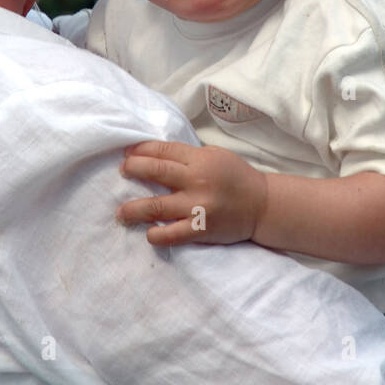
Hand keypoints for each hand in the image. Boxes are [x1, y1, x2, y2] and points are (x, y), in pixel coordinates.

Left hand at [116, 141, 268, 246]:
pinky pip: (172, 234)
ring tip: (121, 213)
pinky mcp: (201, 229)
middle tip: (122, 172)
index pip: (163, 150)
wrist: (262, 205)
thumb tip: (157, 154)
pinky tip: (149, 233)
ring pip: (156, 206)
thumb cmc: (237, 178)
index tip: (127, 152)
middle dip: (133, 169)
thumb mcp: (215, 156)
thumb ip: (189, 156)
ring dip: (134, 209)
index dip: (140, 150)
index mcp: (200, 159)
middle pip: (155, 171)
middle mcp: (196, 180)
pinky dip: (156, 235)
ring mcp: (197, 206)